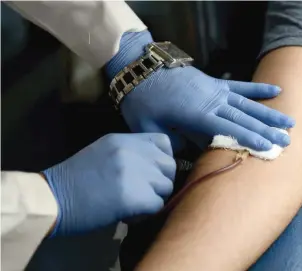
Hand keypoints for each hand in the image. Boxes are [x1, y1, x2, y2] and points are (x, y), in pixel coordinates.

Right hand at [42, 133, 175, 235]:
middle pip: (170, 165)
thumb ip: (131, 153)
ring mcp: (134, 172)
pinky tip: (129, 214)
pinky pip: (158, 204)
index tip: (153, 172)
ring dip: (154, 198)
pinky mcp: (134, 196)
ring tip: (134, 203)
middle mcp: (132, 151)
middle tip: (144, 192)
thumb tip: (155, 166)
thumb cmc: (74, 179)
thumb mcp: (104, 152)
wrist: (53, 199)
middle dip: (161, 181)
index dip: (163, 159)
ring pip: (166, 186)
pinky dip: (147, 213)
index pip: (164, 142)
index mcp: (124, 140)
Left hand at [106, 31, 294, 150]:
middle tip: (287, 140)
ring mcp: (216, 90)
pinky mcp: (215, 83)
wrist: (141, 69)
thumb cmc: (143, 101)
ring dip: (269, 113)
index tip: (269, 147)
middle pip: (244, 118)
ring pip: (247, 104)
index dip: (249, 138)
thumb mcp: (149, 127)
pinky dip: (257, 89)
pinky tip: (275, 91)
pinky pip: (240, 86)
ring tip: (289, 122)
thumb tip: (189, 153)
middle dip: (267, 130)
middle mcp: (212, 101)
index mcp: (196, 114)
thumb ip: (172, 142)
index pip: (228, 129)